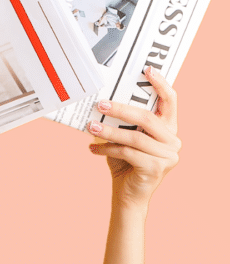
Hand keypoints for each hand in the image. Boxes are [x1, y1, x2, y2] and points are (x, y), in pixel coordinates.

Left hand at [88, 66, 179, 210]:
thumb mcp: (124, 136)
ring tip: (90, 126)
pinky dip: (107, 149)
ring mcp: (168, 156)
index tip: (147, 69)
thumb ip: (122, 121)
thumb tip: (102, 98)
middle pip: (147, 118)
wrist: (128, 193)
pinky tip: (92, 148)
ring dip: (108, 131)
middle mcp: (173, 141)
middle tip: (100, 104)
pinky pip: (128, 152)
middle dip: (121, 109)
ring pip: (134, 137)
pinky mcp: (156, 168)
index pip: (171, 101)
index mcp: (168, 128)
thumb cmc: (125, 161)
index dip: (161, 84)